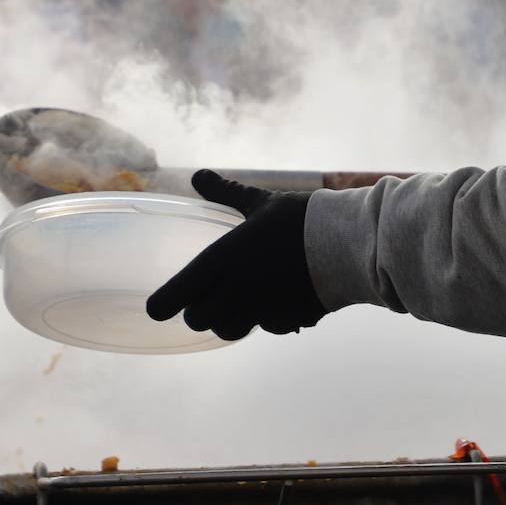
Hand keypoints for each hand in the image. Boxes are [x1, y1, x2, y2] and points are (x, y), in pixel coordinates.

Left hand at [146, 170, 326, 339]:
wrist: (344, 243)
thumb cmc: (298, 218)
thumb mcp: (259, 201)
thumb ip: (225, 192)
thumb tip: (198, 175)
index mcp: (218, 262)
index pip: (169, 300)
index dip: (162, 303)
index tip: (161, 303)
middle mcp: (232, 292)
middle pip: (197, 320)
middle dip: (200, 310)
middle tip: (210, 294)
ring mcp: (257, 311)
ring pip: (227, 330)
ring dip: (230, 319)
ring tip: (242, 300)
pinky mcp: (284, 321)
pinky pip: (267, 327)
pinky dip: (270, 318)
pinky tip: (281, 299)